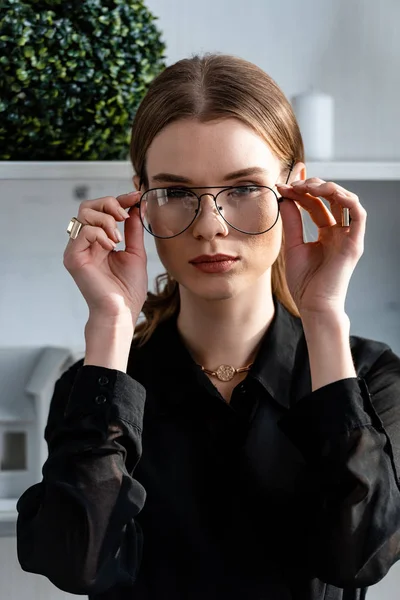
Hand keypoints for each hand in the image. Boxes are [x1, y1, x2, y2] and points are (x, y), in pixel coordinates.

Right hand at [63, 191, 146, 326]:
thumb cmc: (128, 289)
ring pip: (85, 214)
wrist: (122, 311)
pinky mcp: (73, 257)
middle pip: (88, 205)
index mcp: (99, 241)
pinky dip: (100, 233)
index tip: (136, 197)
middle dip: (110, 203)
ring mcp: (77, 249)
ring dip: (106, 220)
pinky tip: (111, 247)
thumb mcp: (136, 253)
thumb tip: (135, 207)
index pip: (103, 210)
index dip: (119, 200)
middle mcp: (85, 243)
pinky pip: (84, 231)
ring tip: (118, 239)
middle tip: (124, 216)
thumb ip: (133, 230)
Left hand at [276, 178, 366, 316]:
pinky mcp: (355, 243)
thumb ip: (292, 222)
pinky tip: (328, 192)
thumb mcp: (293, 246)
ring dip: (328, 188)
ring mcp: (348, 237)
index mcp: (327, 233)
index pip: (316, 204)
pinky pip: (359, 215)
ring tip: (307, 186)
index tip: (282, 185)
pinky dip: (346, 199)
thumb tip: (284, 197)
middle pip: (330, 198)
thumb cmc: (304, 284)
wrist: (313, 306)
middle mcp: (340, 232)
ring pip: (346, 200)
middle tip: (292, 184)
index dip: (301, 192)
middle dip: (312, 186)